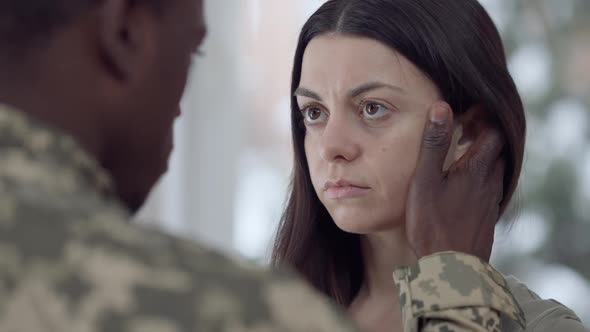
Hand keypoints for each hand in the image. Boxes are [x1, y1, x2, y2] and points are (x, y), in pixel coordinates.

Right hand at [405, 102, 504, 261]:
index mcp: (476, 168)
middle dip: (483, 135)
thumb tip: (441, 107)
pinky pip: (489, 188)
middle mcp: (490, 182)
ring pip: (494, 170)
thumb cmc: (433, 222)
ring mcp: (491, 201)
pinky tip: (461, 187)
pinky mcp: (487, 217)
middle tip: (463, 130)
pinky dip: (480, 178)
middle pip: (497, 149)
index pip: (493, 132)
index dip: (483, 118)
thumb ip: (434, 144)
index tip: (465, 113)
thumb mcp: (425, 180)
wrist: (452, 267)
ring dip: (482, 157)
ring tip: (460, 156)